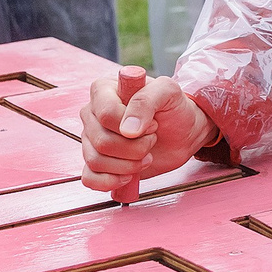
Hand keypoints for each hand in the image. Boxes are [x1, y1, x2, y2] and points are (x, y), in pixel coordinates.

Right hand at [80, 66, 220, 202]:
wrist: (182, 132)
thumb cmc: (173, 108)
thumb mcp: (168, 91)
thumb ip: (145, 100)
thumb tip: (127, 130)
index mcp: (103, 90)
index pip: (106, 114)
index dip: (132, 125)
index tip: (152, 124)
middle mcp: (92, 114)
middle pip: (102, 142)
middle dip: (135, 148)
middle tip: (152, 140)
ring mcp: (92, 139)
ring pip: (96, 161)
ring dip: (128, 165)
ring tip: (146, 155)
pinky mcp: (97, 161)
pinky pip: (89, 178)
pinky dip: (110, 181)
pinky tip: (129, 176)